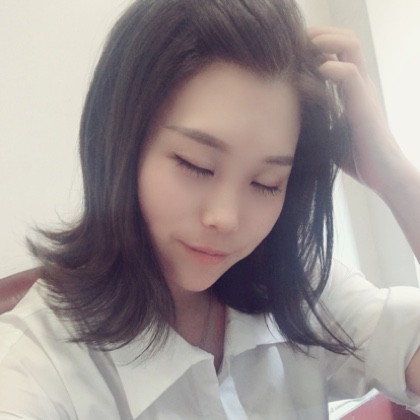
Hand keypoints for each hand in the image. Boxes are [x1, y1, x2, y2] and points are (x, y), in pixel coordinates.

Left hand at [308, 26, 404, 195]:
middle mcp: (359, 84)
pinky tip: (316, 73)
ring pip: (350, 47)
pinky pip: (349, 74)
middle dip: (320, 33)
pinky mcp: (364, 105)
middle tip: (297, 39)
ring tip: (306, 46)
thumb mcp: (328, 131)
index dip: (316, 43)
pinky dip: (331, 68)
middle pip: (345, 40)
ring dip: (326, 41)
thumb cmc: (355, 156)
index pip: (337, 52)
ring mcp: (363, 91)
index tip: (293, 47)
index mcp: (351, 89)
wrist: (383, 174)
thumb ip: (315, 116)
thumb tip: (288, 113)